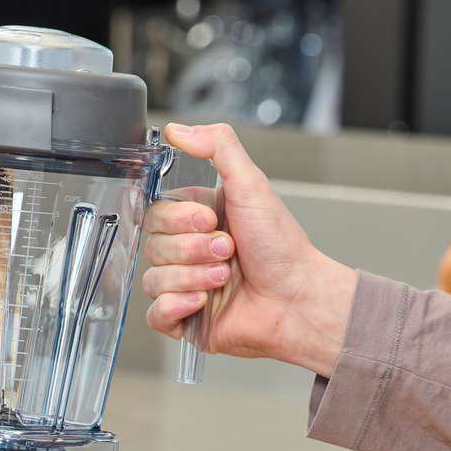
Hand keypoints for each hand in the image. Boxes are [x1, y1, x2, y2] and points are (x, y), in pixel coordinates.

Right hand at [142, 123, 356, 377]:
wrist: (298, 299)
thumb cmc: (282, 248)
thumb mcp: (251, 184)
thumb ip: (218, 147)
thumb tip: (177, 129)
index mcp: (196, 220)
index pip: (154, 213)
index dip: (179, 219)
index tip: (210, 220)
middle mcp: (188, 252)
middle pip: (152, 245)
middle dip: (193, 249)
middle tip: (229, 250)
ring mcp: (184, 287)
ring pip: (153, 279)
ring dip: (193, 276)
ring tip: (226, 277)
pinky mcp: (184, 321)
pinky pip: (155, 314)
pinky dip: (178, 306)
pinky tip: (204, 302)